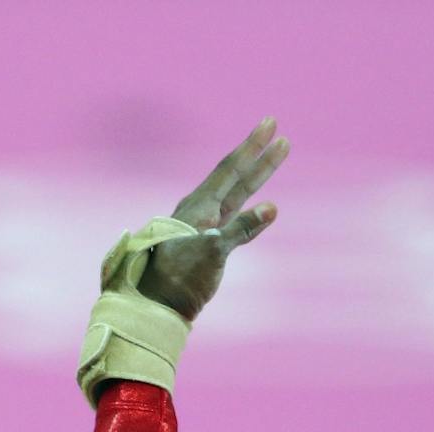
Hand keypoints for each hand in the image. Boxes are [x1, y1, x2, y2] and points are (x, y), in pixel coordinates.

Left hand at [136, 117, 288, 322]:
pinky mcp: (209, 246)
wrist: (156, 305)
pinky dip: (251, 208)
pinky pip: (235, 217)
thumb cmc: (178, 278)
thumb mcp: (212, 252)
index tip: (270, 124)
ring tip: (275, 156)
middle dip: (258, 154)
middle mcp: (201, 211)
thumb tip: (273, 207)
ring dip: (257, 176)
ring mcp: (205, 228)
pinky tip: (264, 207)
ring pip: (237, 194)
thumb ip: (242, 229)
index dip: (251, 147)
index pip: (230, 169)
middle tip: (277, 131)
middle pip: (235, 176)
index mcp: (199, 207)